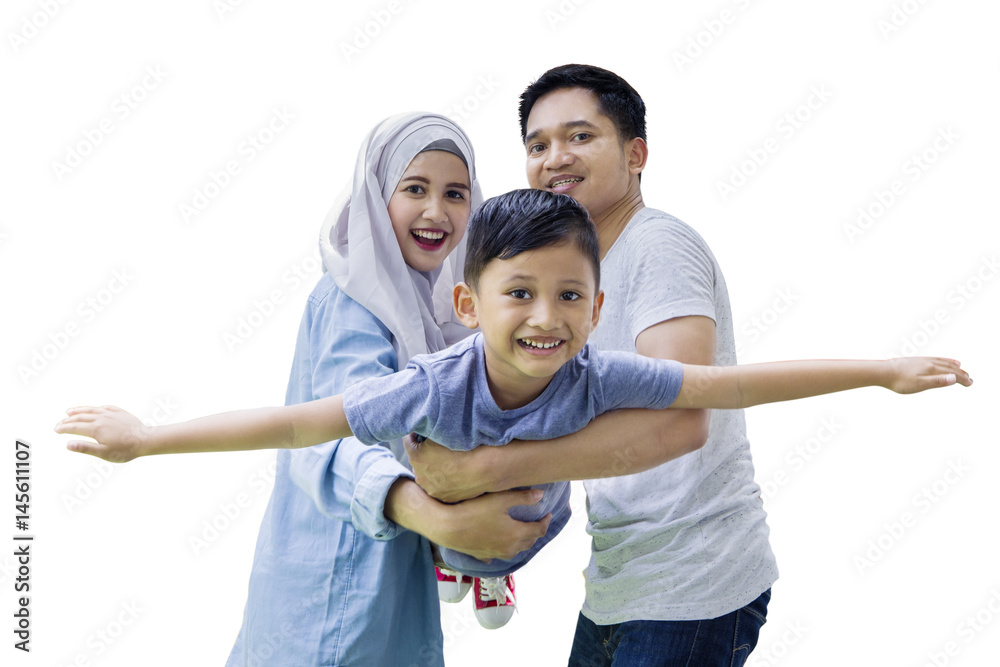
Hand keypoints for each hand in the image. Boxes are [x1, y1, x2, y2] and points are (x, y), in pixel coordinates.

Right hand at [54, 405, 150, 461]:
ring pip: (91, 410)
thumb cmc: (125, 450)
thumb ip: (85, 448)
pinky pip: (105, 407)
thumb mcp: (103, 453)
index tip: (56, 429)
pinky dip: (95, 408)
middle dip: (67, 420)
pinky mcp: (120, 413)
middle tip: (59, 423)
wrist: (146, 440)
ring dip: (79, 410)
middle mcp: (101, 418)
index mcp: (96, 429)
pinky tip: (94, 409)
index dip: (64, 428)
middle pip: (80, 417)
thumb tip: (67, 444)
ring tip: (69, 411)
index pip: (75, 427)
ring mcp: (111, 414)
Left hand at [406, 434, 494, 501]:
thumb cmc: (464, 448)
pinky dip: (442, 480)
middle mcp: (419, 475)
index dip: (415, 435)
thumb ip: (428, 431)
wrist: (484, 469)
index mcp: (416, 457)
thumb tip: (424, 430)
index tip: (421, 432)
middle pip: (417, 460)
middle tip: (436, 447)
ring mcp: (431, 489)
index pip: (408, 441)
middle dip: (423, 454)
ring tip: (446, 462)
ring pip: (427, 475)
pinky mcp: (443, 498)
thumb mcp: (442, 433)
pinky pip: (438, 486)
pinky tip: (453, 473)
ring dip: (432, 469)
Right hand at [431, 489, 551, 561]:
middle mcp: (509, 547)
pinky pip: (497, 555)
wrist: (448, 528)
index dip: (545, 521)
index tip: (547, 513)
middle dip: (535, 533)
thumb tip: (541, 495)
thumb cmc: (474, 511)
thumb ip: (522, 497)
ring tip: (521, 533)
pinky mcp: (482, 556)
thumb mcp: (500, 499)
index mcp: (516, 533)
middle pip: (529, 543)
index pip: (539, 530)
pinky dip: (502, 549)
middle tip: (537, 522)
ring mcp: (495, 554)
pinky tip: (498, 545)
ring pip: (515, 551)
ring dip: (521, 542)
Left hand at [885, 357, 971, 393]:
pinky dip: (941, 360)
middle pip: (949, 367)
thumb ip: (937, 381)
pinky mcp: (916, 360)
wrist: (882, 372)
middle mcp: (929, 362)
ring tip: (960, 366)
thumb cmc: (899, 381)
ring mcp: (922, 360)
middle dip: (961, 373)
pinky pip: (933, 359)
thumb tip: (955, 378)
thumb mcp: (920, 384)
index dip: (962, 378)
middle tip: (970, 379)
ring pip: (942, 362)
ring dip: (953, 365)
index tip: (971, 383)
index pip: (952, 373)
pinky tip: (939, 362)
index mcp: (931, 368)